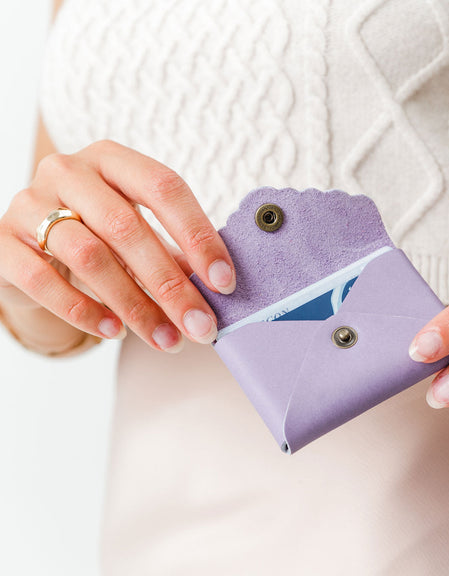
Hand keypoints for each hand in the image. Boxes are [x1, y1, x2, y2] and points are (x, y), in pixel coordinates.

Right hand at [0, 140, 235, 351]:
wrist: (30, 240)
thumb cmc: (98, 233)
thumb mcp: (137, 231)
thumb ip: (174, 254)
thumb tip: (215, 294)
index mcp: (114, 161)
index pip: (165, 188)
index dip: (198, 236)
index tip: (224, 282)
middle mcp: (70, 172)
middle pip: (128, 228)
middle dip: (171, 284)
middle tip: (200, 325)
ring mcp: (31, 203)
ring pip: (89, 256)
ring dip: (134, 305)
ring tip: (165, 338)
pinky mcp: (3, 240)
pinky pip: (42, 279)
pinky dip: (83, 310)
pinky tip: (114, 331)